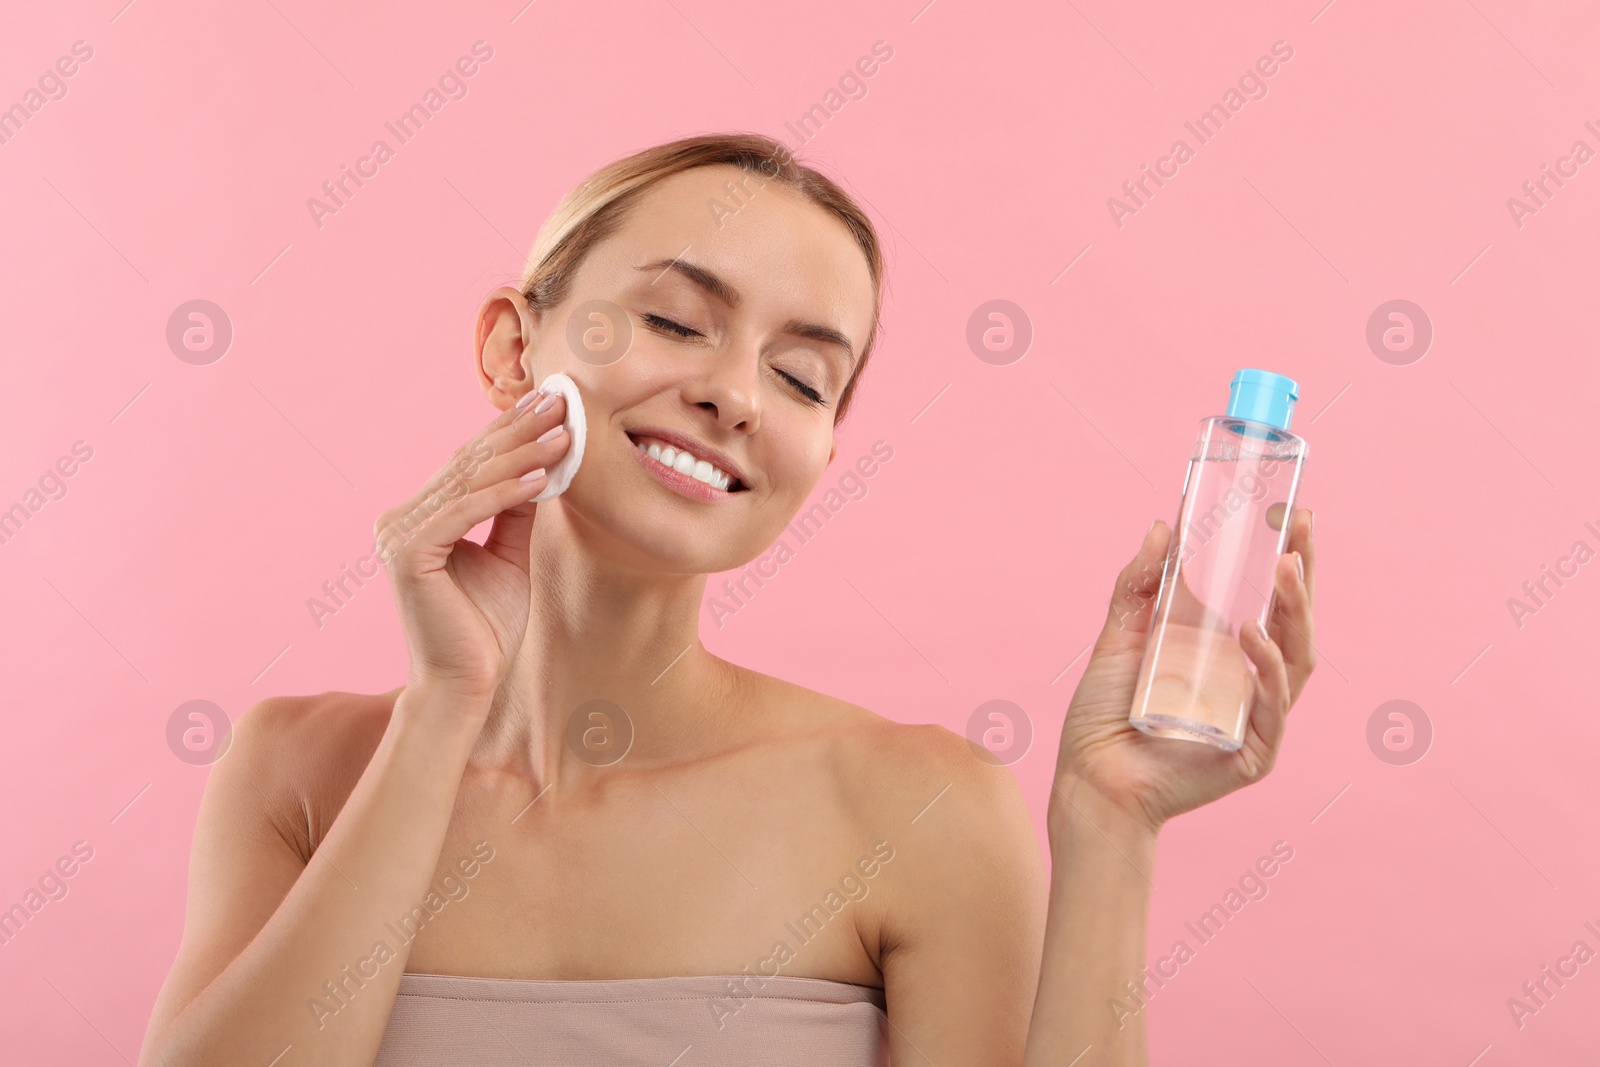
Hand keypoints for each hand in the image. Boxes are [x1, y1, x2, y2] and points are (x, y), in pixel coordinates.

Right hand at [375, 386, 571, 715]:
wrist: (467, 684)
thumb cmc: (486, 627)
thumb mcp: (510, 555)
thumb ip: (515, 511)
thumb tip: (539, 463)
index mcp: (420, 516)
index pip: (471, 463)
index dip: (511, 431)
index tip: (550, 403)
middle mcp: (402, 519)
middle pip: (471, 464)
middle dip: (520, 431)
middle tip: (560, 400)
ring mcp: (400, 535)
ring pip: (471, 483)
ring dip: (522, 455)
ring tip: (563, 433)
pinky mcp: (409, 555)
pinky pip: (466, 513)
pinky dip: (504, 494)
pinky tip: (541, 478)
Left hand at [1053, 509, 1317, 834]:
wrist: (1089, 774)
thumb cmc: (1105, 712)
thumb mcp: (1121, 635)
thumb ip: (1139, 584)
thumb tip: (1163, 527)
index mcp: (1228, 653)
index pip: (1272, 600)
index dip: (1289, 559)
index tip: (1295, 514)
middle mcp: (1250, 682)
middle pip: (1294, 624)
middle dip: (1303, 577)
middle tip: (1299, 531)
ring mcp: (1256, 718)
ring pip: (1295, 661)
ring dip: (1294, 613)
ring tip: (1285, 571)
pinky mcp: (1251, 753)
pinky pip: (1271, 709)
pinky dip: (1267, 670)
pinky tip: (1254, 636)